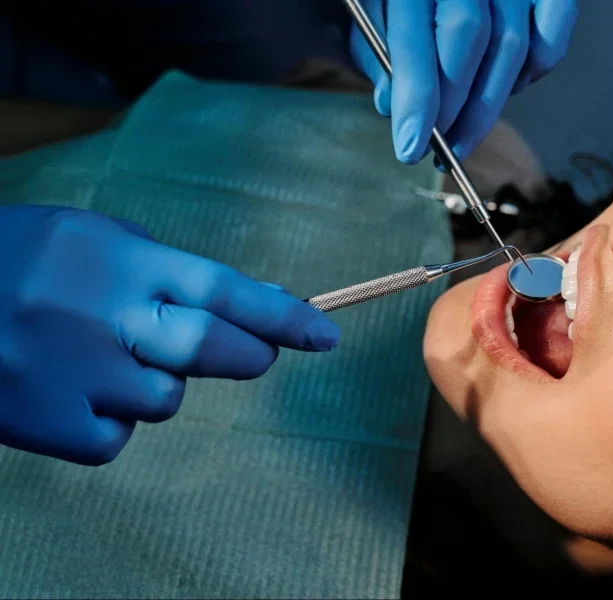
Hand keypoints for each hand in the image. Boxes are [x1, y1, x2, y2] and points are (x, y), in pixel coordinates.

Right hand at [0, 206, 339, 465]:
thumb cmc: (17, 261)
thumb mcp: (90, 239)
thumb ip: (162, 269)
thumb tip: (244, 305)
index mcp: (116, 261)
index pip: (221, 289)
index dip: (280, 315)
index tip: (324, 336)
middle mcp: (99, 316)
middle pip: (210, 348)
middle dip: (249, 354)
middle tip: (255, 352)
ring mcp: (71, 374)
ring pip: (166, 400)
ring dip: (158, 384)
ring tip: (104, 358)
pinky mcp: (46, 425)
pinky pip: (115, 437)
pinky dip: (108, 419)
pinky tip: (71, 390)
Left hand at [350, 0, 577, 164]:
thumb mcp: (368, 17)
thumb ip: (378, 57)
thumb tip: (393, 107)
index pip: (416, 42)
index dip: (417, 101)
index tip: (411, 149)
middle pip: (471, 42)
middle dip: (456, 108)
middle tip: (442, 147)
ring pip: (514, 42)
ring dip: (491, 101)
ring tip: (466, 133)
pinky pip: (556, 19)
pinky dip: (539, 61)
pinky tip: (511, 85)